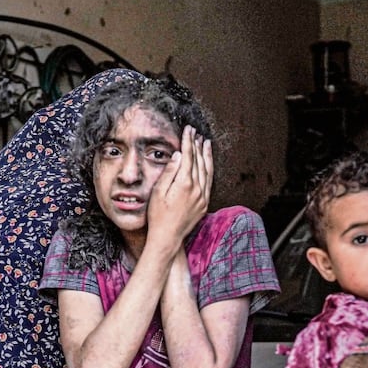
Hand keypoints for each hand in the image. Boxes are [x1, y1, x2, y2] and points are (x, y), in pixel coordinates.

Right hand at [147, 125, 212, 245]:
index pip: (188, 156)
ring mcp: (203, 197)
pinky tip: (208, 163)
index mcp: (185, 184)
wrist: (167, 237)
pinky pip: (209, 181)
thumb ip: (169, 172)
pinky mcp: (204, 203)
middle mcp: (197, 189)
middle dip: (197, 145)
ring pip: (207, 170)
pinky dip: (209, 169)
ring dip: (206, 155)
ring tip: (205, 142)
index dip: (188, 142)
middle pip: (199, 161)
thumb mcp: (158, 192)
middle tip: (195, 132)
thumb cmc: (158, 215)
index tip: (188, 130)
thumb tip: (179, 155)